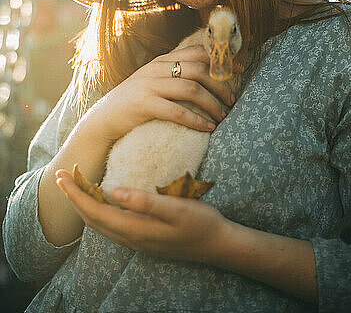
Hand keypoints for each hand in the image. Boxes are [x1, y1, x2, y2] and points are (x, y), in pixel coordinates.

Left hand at [56, 169, 227, 262]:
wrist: (217, 245)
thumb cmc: (200, 222)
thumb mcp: (177, 208)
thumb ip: (146, 202)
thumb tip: (115, 192)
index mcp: (135, 229)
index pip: (95, 211)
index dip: (76, 194)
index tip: (63, 176)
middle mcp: (131, 239)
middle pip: (92, 220)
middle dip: (74, 198)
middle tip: (62, 177)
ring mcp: (136, 242)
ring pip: (99, 225)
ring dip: (84, 206)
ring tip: (76, 187)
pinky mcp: (142, 240)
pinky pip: (110, 227)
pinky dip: (98, 212)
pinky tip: (102, 201)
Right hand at [87, 45, 235, 144]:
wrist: (103, 120)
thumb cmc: (134, 103)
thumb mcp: (153, 82)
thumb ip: (174, 76)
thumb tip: (207, 79)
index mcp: (161, 60)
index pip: (196, 51)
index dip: (220, 60)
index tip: (237, 70)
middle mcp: (156, 68)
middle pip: (198, 70)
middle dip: (221, 85)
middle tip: (232, 101)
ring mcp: (148, 85)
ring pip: (191, 88)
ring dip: (212, 103)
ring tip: (223, 116)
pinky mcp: (143, 104)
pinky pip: (177, 111)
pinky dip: (196, 120)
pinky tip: (208, 128)